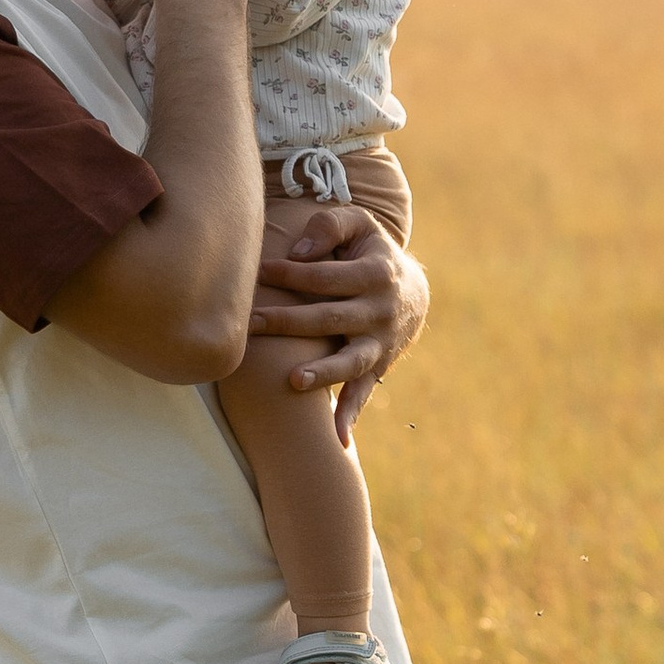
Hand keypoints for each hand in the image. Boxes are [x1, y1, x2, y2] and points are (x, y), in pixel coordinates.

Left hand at [249, 205, 429, 438]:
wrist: (412, 292)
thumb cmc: (368, 252)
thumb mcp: (358, 226)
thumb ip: (329, 227)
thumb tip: (299, 253)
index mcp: (375, 274)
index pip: (325, 277)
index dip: (292, 274)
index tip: (259, 272)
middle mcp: (380, 311)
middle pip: (330, 318)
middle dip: (289, 322)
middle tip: (252, 324)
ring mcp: (380, 342)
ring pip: (350, 361)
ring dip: (323, 373)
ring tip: (293, 380)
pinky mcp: (378, 366)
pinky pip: (364, 393)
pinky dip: (351, 414)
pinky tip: (337, 438)